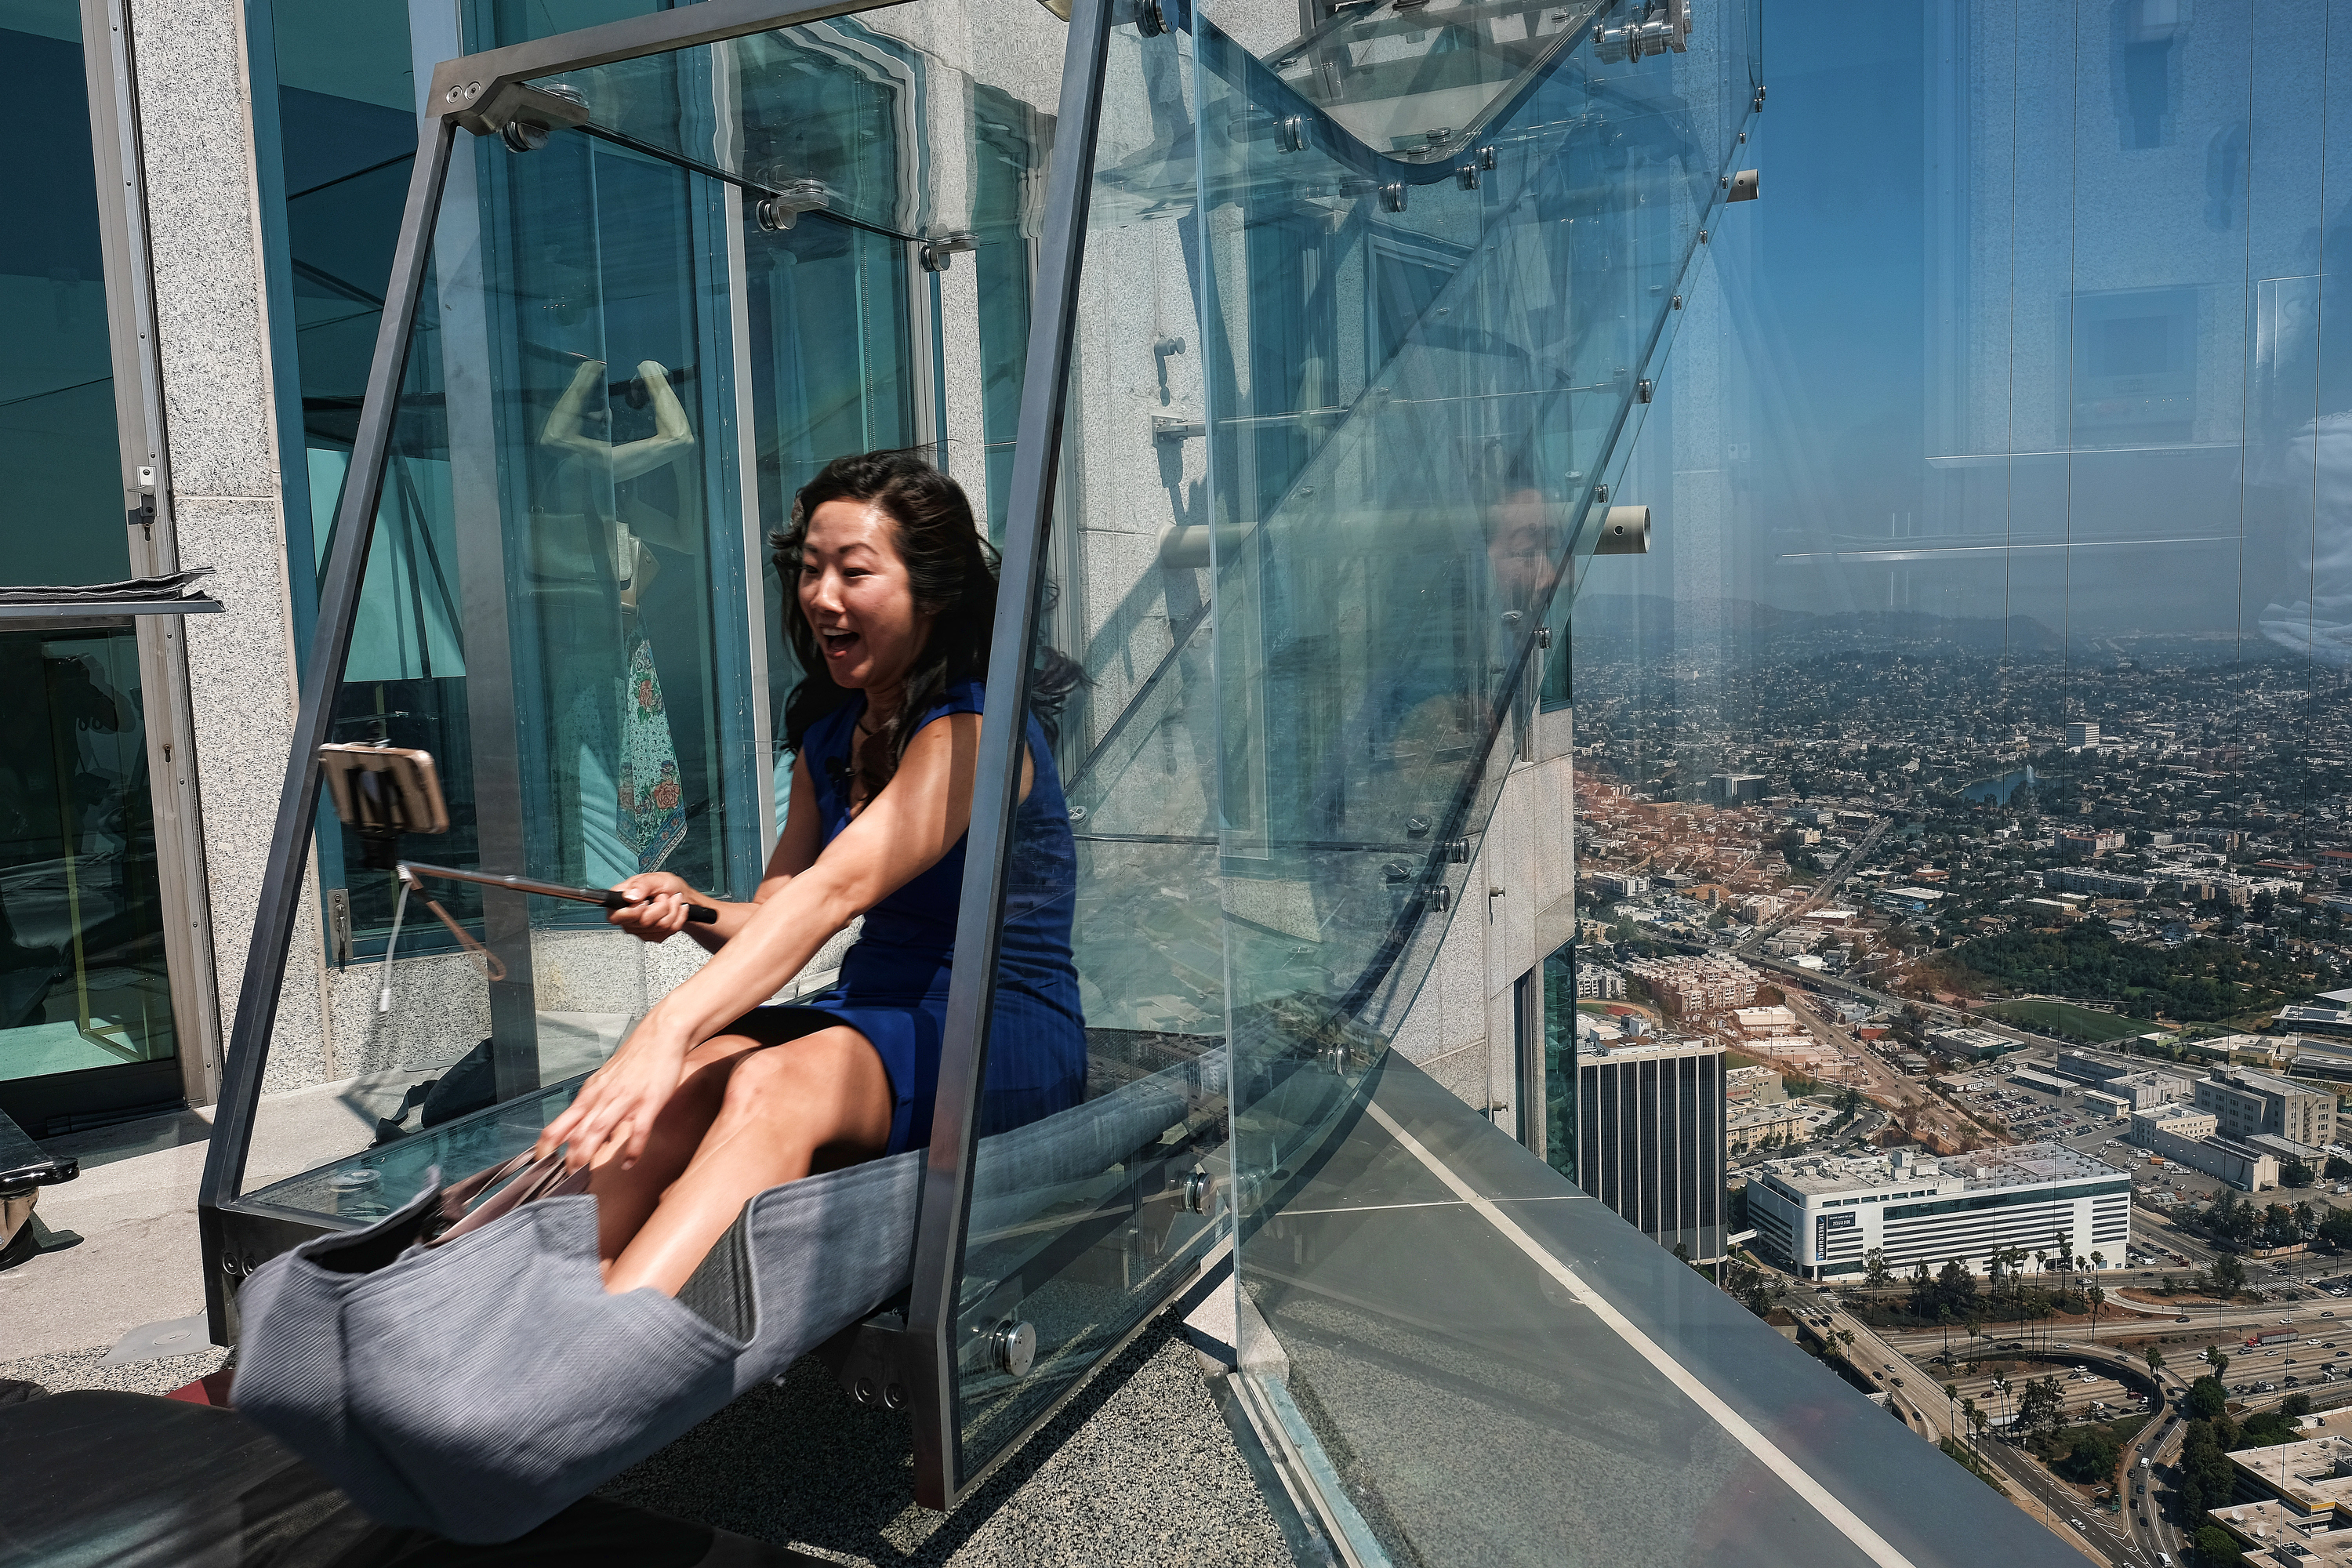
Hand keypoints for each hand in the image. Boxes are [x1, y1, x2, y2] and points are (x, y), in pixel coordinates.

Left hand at [535, 1020, 684, 1172]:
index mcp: (590, 1095)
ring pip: (599, 1129)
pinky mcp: (649, 1101)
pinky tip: (628, 1163)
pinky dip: (632, 1149)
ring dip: (588, 1154)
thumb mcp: (607, 1083)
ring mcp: (625, 1099)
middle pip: (576, 1132)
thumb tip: (597, 1140)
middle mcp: (603, 1097)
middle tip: (565, 1180)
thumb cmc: (634, 1060)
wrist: (660, 1035)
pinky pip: (638, 1130)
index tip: (541, 1167)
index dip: (546, 1148)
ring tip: (584, 1175)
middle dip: (568, 1159)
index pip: (558, 1125)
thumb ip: (598, 1110)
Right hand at [607, 872, 698, 942]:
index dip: (632, 912)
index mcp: (621, 900)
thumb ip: (641, 885)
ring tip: (669, 901)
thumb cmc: (665, 885)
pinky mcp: (653, 936)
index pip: (615, 917)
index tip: (645, 902)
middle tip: (662, 896)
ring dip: (671, 910)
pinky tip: (673, 909)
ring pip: (659, 927)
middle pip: (643, 922)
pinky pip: (669, 931)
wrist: (680, 895)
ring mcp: (640, 929)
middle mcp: (628, 917)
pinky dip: (677, 917)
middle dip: (660, 906)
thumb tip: (629, 896)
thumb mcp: (655, 878)